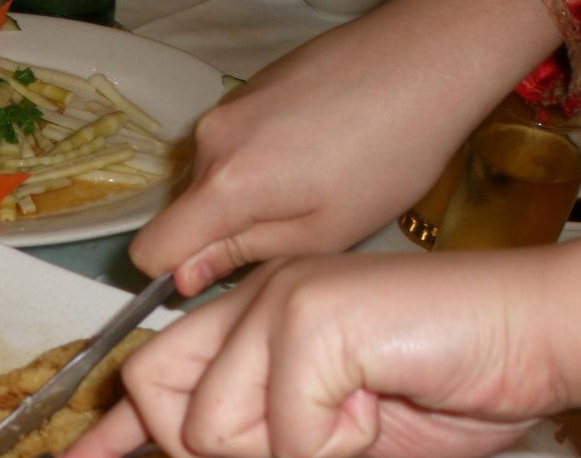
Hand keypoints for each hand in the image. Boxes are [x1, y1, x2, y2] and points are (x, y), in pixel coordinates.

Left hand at [52, 240, 580, 457]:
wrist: (531, 341)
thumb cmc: (442, 380)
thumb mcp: (325, 416)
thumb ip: (255, 421)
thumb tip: (187, 445)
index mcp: (251, 317)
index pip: (151, 371)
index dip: (113, 430)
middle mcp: (251, 298)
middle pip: (155, 394)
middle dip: (208, 442)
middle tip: (299, 428)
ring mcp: (276, 300)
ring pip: (214, 424)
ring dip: (293, 443)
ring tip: (357, 404)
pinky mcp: (309, 318)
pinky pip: (284, 429)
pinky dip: (335, 440)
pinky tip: (378, 399)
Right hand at [130, 0, 559, 294]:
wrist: (431, 54)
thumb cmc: (392, 153)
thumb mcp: (323, 232)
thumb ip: (241, 255)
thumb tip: (183, 278)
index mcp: (225, 186)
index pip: (149, 250)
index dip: (175, 272)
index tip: (220, 273)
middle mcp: (209, 143)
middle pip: (182, 213)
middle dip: (220, 232)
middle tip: (293, 230)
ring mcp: (226, 109)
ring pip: (208, 179)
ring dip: (244, 196)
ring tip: (312, 186)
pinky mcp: (247, 89)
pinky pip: (230, 146)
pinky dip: (259, 161)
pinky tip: (316, 151)